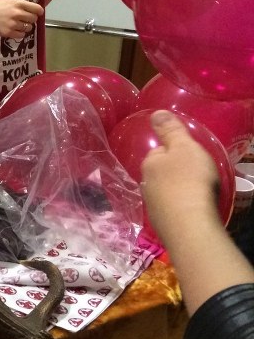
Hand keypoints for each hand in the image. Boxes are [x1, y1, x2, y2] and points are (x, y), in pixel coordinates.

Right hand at [0, 0, 43, 39]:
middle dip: (31, 19)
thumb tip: (31, 9)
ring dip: (26, 27)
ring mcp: (13, 24)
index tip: (37, 13)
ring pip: (29, 28)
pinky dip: (20, 33)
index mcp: (18, 3)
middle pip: (33, 19)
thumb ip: (20, 4)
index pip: (36, 8)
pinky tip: (15, 30)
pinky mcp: (9, 32)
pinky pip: (21, 35)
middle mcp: (17, 13)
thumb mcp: (8, 1)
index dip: (39, 11)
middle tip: (25, 19)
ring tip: (19, 25)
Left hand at [140, 110, 220, 234]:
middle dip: (171, 174)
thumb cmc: (190, 180)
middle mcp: (145, 185)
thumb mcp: (185, 148)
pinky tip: (190, 211)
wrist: (190, 224)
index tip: (185, 156)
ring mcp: (152, 207)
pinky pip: (170, 212)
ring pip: (162, 194)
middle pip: (158, 174)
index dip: (170, 152)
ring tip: (192, 194)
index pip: (156, 153)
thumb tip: (155, 113)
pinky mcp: (162, 225)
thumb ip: (171, 131)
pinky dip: (178, 209)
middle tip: (192, 175)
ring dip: (174, 193)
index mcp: (149, 164)